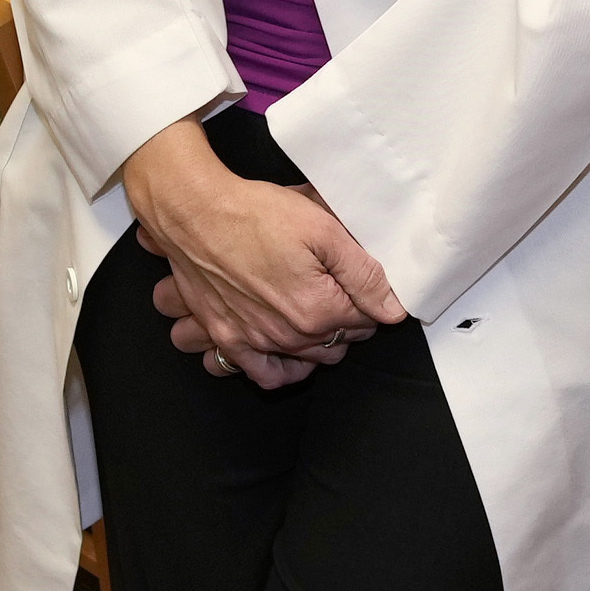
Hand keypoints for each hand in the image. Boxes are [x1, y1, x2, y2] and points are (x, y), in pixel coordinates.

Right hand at [119, 117, 403, 388]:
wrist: (195, 214)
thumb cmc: (256, 214)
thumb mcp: (323, 229)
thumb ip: (364, 274)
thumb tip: (394, 309)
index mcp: (319, 309)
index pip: (367, 320)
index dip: (369, 298)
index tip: (359, 279)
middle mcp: (290, 335)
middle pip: (340, 342)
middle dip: (347, 320)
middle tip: (339, 290)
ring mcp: (257, 342)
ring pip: (310, 360)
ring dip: (321, 342)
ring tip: (317, 313)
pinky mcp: (229, 339)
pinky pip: (266, 376)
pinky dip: (285, 370)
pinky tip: (292, 353)